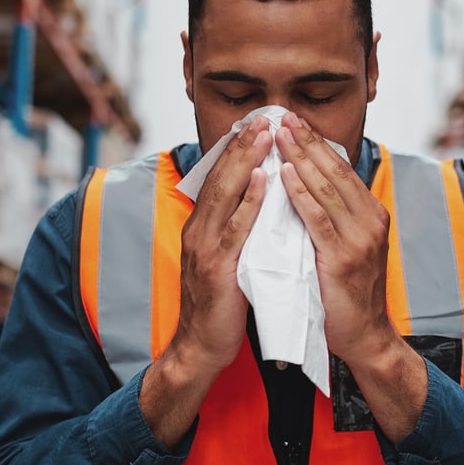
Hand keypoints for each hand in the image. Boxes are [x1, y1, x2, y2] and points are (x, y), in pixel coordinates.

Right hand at [174, 116, 271, 374]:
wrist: (200, 347)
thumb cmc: (220, 305)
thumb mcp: (225, 259)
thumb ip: (236, 231)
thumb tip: (257, 202)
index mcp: (201, 227)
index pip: (218, 179)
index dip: (236, 150)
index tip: (254, 123)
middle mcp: (198, 231)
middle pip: (220, 178)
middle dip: (242, 145)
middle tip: (263, 117)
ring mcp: (205, 248)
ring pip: (226, 195)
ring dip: (246, 162)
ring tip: (265, 135)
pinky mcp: (217, 268)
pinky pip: (236, 228)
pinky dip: (250, 201)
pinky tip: (264, 180)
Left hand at [274, 111, 398, 364]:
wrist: (365, 337)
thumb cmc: (348, 293)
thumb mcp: (345, 246)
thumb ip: (332, 217)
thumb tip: (306, 185)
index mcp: (371, 214)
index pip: (340, 169)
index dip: (316, 143)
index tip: (294, 120)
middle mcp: (370, 220)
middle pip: (334, 171)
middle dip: (307, 141)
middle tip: (283, 116)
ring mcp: (360, 239)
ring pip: (327, 188)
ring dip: (301, 158)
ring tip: (280, 134)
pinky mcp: (344, 258)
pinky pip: (318, 219)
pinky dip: (301, 194)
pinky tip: (285, 174)